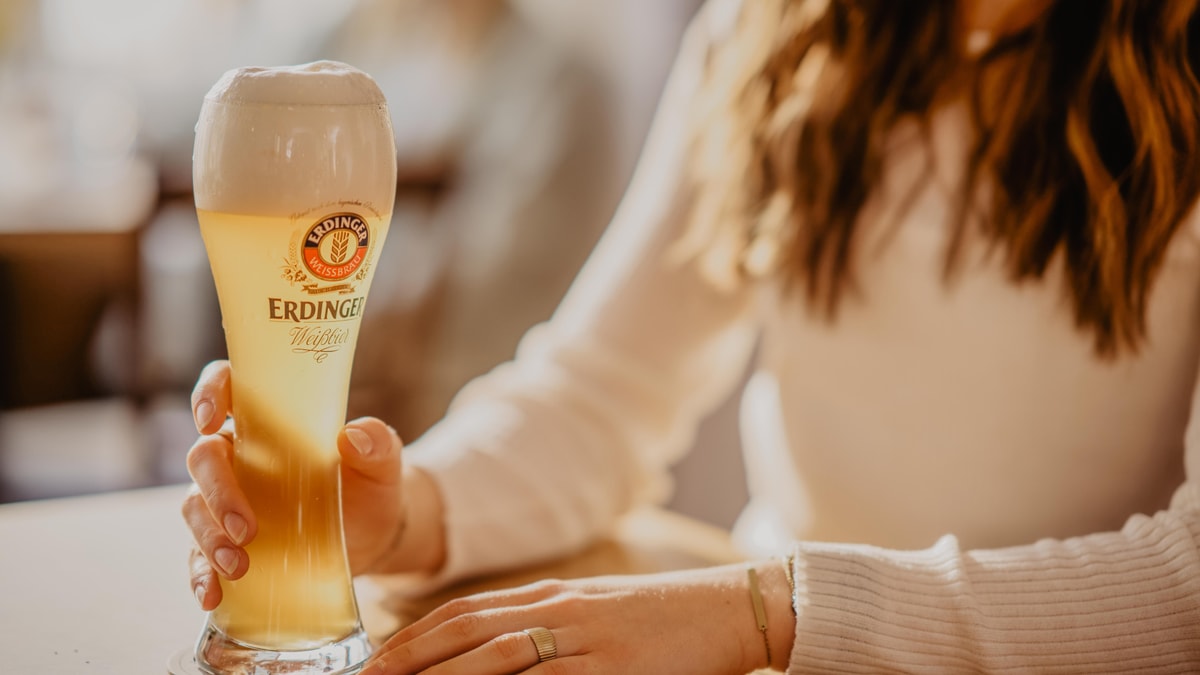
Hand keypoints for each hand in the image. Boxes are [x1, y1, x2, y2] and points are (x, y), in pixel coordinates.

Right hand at [180, 360, 443, 610]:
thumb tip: (355, 436)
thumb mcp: (383, 461)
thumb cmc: (371, 482)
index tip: (210, 418)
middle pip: (204, 459)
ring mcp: (228, 500)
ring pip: (195, 507)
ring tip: (239, 565)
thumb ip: (376, 442)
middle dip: (219, 492)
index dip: (210, 393)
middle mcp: (239, 456)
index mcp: (269, 422)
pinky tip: (212, 593)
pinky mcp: (228, 542)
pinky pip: (199, 556)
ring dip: (209, 537)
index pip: (227, 388)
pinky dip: (201, 574)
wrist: (376, 531)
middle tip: (247, 528)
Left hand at [362, 563, 795, 673]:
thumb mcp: (592, 610)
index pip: (461, 614)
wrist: (728, 608)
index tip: (372, 664)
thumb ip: (541, 624)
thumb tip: (487, 648)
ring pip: (497, 660)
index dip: (411, 639)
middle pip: (465, 635)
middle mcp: (557, 610)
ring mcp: (584, 640)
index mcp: (549, 595)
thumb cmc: (657, 616)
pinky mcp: (613, 669)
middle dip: (408, 661)